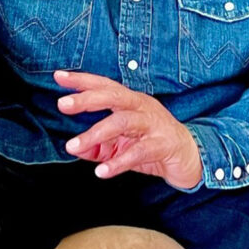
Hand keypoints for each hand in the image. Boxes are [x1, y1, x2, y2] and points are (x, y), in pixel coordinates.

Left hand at [54, 70, 202, 188]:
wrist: (190, 156)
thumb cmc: (152, 143)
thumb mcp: (120, 144)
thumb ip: (97, 146)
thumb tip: (74, 148)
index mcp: (131, 101)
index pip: (104, 86)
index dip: (82, 80)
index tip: (59, 76)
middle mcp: (141, 106)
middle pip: (113, 95)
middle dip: (87, 98)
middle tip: (62, 104)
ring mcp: (153, 124)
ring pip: (123, 122)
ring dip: (96, 133)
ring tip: (74, 145)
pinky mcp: (162, 144)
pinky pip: (138, 152)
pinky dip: (118, 162)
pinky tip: (102, 171)